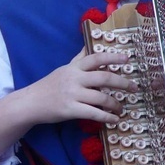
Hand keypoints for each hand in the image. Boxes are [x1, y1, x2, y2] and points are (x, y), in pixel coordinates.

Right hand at [19, 48, 136, 124]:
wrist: (31, 103)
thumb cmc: (50, 85)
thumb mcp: (64, 68)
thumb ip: (78, 59)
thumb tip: (88, 45)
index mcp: (74, 67)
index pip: (96, 58)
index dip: (113, 57)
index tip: (127, 58)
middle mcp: (75, 78)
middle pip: (104, 77)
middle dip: (122, 82)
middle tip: (134, 88)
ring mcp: (72, 94)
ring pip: (101, 97)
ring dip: (116, 104)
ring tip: (122, 108)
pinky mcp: (70, 110)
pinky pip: (94, 113)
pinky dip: (107, 117)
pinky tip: (114, 119)